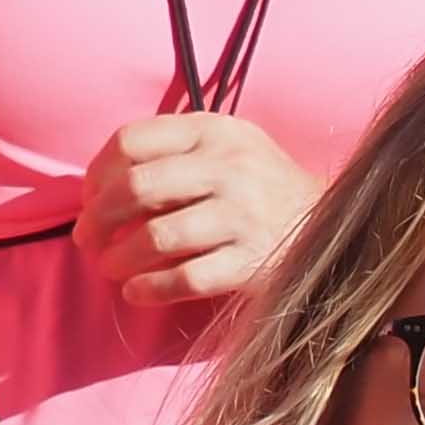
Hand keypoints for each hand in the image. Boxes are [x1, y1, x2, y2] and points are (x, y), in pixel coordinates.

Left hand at [79, 111, 321, 308]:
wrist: (335, 228)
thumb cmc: (264, 188)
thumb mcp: (230, 148)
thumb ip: (175, 151)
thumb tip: (100, 184)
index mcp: (217, 131)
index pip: (132, 140)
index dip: (97, 172)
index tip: (90, 197)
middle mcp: (231, 168)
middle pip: (134, 188)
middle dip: (97, 219)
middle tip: (88, 239)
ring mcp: (244, 216)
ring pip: (155, 237)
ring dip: (118, 258)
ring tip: (111, 268)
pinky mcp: (253, 263)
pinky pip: (185, 279)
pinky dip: (150, 290)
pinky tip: (137, 293)